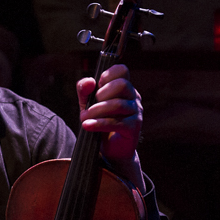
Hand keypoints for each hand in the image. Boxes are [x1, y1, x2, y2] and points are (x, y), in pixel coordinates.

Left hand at [76, 64, 143, 184]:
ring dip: (97, 110)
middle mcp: (133, 98)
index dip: (109, 74)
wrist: (110, 149)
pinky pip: (117, 123)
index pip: (123, 70)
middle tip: (91, 104)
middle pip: (123, 85)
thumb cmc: (100, 122)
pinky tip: (87, 126)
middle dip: (103, 92)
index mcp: (124, 88)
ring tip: (83, 118)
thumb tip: (89, 81)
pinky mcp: (134, 128)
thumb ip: (84, 91)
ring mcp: (136, 113)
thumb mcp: (88, 104)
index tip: (97, 85)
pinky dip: (99, 124)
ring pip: (118, 104)